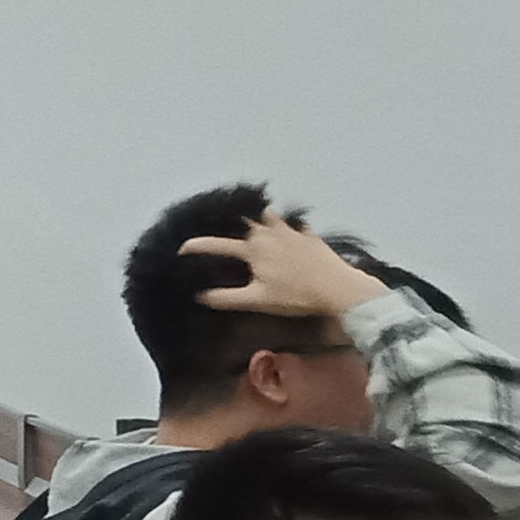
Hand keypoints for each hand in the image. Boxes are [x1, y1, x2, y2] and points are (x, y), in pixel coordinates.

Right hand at [179, 214, 385, 321]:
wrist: (338, 289)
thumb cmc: (295, 296)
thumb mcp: (257, 300)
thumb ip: (227, 298)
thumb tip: (201, 296)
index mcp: (253, 250)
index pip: (218, 245)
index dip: (198, 246)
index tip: (182, 247)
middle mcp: (270, 235)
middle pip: (247, 222)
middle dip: (235, 224)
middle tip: (228, 227)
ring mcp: (293, 233)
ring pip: (272, 218)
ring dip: (262, 219)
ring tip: (259, 223)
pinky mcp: (311, 237)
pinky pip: (296, 227)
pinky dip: (290, 228)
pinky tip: (292, 234)